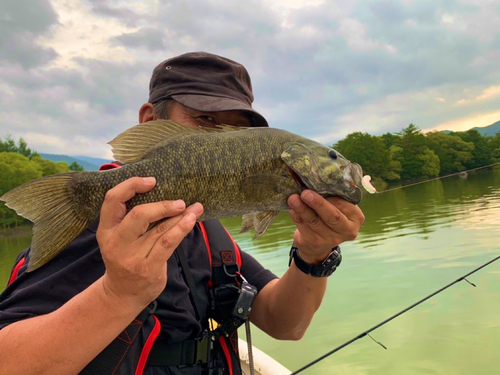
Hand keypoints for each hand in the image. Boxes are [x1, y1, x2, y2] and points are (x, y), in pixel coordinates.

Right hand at [96, 177, 203, 309]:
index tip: (151, 181)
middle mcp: (116, 242)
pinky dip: (182, 229)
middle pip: (138, 215)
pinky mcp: (149, 267)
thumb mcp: (118, 237)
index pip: (112, 200)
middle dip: (162, 205)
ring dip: (180, 216)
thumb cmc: (124, 258)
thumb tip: (162, 191)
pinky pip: (168, 243)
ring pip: (160, 229)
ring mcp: (132, 257)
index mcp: (106, 230)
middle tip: (180, 202)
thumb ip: (131, 217)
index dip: (131, 185)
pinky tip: (191, 220)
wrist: (122, 294)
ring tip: (195, 208)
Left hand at [287, 190, 364, 262]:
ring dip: (302, 209)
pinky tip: (291, 208)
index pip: (344, 204)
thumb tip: (315, 180)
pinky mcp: (315, 243)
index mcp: (356, 217)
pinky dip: (296, 216)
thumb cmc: (328, 216)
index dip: (331, 195)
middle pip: (333, 216)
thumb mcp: (337, 207)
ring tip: (293, 199)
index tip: (318, 184)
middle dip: (318, 204)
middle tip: (305, 193)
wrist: (318, 243)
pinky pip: (304, 227)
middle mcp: (347, 230)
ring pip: (315, 221)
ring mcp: (331, 239)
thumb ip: (332, 196)